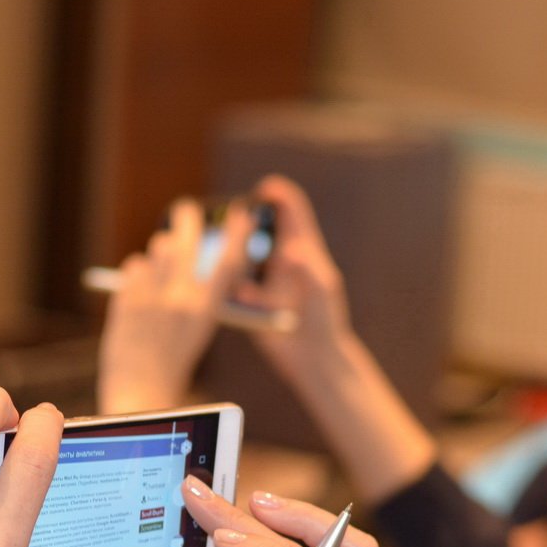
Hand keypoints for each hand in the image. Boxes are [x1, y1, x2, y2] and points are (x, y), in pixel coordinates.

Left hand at [97, 199, 252, 412]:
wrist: (141, 389)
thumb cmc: (173, 359)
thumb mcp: (197, 325)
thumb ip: (196, 290)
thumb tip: (184, 247)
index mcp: (207, 309)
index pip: (230, 260)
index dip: (238, 234)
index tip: (240, 215)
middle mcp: (180, 297)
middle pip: (186, 236)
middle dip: (187, 218)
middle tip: (185, 211)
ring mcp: (150, 295)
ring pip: (159, 248)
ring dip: (161, 254)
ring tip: (161, 277)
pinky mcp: (126, 296)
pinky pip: (135, 265)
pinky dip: (139, 275)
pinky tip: (140, 296)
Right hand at [236, 175, 355, 384]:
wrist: (313, 358)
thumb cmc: (325, 320)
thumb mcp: (322, 291)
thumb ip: (310, 269)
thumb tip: (291, 249)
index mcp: (303, 250)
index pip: (292, 212)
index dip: (280, 195)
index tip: (266, 188)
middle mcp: (280, 261)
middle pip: (260, 228)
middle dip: (245, 218)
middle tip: (233, 216)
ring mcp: (263, 280)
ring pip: (240, 255)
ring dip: (230, 250)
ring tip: (221, 248)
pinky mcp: (248, 302)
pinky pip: (230, 288)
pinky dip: (227, 286)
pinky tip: (230, 291)